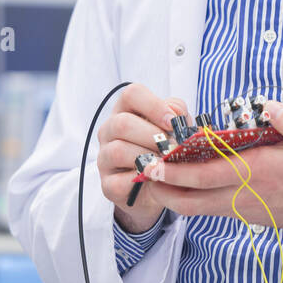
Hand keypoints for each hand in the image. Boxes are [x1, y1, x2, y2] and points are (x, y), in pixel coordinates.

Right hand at [96, 82, 187, 233]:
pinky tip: (157, 180)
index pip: (132, 95)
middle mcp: (110, 131)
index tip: (172, 122)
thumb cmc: (167, 149)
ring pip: (118, 151)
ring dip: (148, 159)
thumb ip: (178, 114)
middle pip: (122, 123)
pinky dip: (142, 181)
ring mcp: (105, 158)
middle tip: (172, 148)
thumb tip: (176, 115)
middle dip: (152, 136)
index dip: (154, 105)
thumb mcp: (176, 128)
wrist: (161, 187)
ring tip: (167, 165)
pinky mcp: (108, 185)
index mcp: (126, 111)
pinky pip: (120, 181)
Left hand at [142, 100, 282, 229]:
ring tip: (156, 178)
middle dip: (162, 189)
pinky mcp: (247, 215)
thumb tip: (266, 105)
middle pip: (189, 201)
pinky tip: (185, 185)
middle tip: (142, 173)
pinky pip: (211, 210)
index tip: (152, 160)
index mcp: (253, 172)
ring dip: (174, 196)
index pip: (203, 175)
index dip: (174, 170)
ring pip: (197, 209)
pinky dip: (192, 200)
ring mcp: (242, 208)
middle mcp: (242, 194)